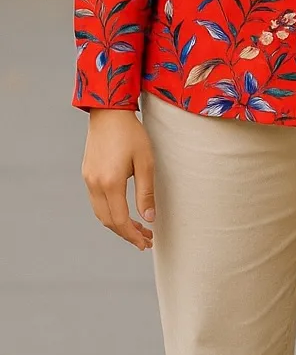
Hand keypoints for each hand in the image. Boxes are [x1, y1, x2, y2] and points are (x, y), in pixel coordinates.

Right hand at [81, 109, 155, 251]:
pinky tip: (123, 210)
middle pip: (108, 221)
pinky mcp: (87, 173)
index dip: (133, 235)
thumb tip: (149, 218)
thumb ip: (146, 192)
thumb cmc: (131, 134)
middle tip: (145, 239)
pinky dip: (109, 211)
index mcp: (110, 183)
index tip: (146, 243)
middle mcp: (95, 184)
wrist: (109, 111)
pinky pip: (96, 201)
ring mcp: (88, 179)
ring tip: (137, 227)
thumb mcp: (146, 161)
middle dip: (126, 233)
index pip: (120, 220)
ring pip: (100, 213)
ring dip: (117, 224)